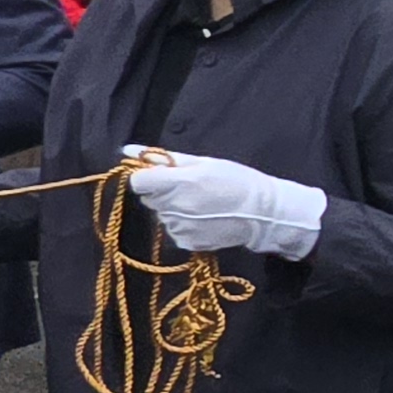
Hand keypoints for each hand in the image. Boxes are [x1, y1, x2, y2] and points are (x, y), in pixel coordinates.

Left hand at [124, 148, 326, 259]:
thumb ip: (163, 158)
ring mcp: (179, 227)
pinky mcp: (186, 242)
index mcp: (178, 183)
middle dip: (161, 192)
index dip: (147, 178)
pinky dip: (183, 224)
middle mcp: (174, 207)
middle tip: (189, 189)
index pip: (138, 182)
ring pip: (161, 214)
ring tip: (201, 204)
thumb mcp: (203, 162)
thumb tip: (128, 150)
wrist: (264, 213)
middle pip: (149, 198)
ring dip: (172, 208)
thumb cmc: (236, 180)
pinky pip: (173, 230)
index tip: (161, 176)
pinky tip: (203, 218)